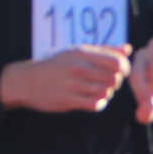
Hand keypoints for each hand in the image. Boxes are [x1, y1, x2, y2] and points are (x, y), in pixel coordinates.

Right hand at [2, 45, 130, 113]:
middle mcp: (78, 67)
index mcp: (82, 53)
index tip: (117, 73)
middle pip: (113, 79)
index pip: (117, 62)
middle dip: (114, 84)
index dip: (123, 70)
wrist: (25, 81)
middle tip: (106, 84)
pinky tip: (92, 101)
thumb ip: (103, 50)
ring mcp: (72, 84)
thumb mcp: (76, 52)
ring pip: (105, 92)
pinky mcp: (66, 100)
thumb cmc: (55, 66)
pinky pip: (94, 104)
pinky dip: (98, 104)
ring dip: (105, 94)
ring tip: (97, 92)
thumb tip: (127, 49)